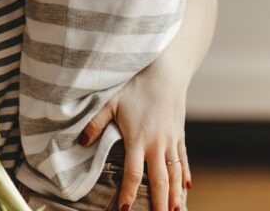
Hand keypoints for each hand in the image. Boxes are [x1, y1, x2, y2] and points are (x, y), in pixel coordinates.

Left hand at [80, 61, 190, 210]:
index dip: (128, 194)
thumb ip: (95, 123)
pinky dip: (185, 174)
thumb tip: (82, 143)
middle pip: (159, 180)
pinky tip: (187, 187)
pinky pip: (183, 158)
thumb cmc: (136, 85)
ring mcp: (170, 140)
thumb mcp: (110, 101)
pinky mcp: (179, 133)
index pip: (132, 174)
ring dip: (174, 194)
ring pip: (174, 174)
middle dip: (159, 203)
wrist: (166, 71)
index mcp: (137, 139)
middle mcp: (157, 144)